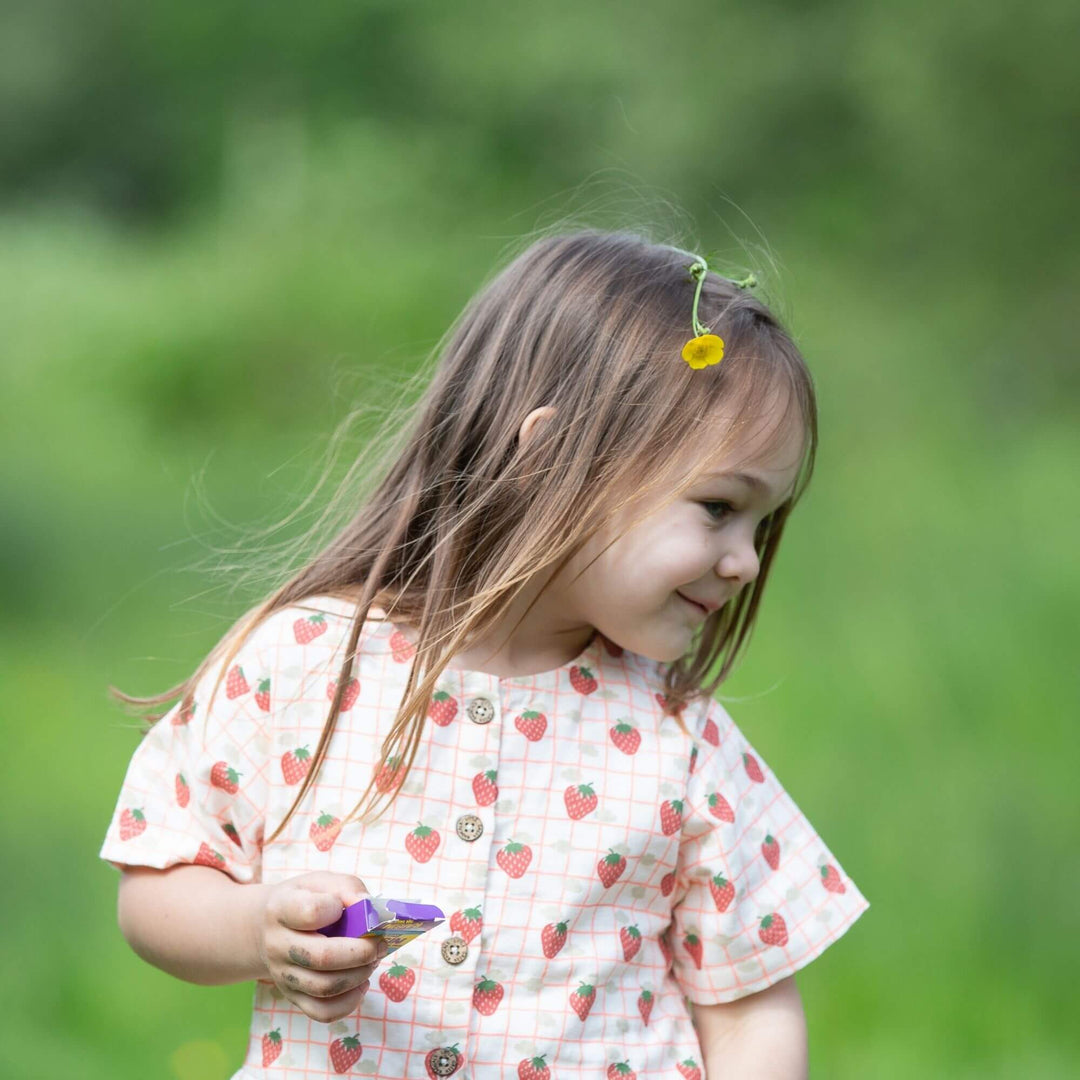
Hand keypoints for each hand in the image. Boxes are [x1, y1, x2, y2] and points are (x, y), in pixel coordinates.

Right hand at [254, 871, 385, 1022]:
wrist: (268, 927)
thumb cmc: (304, 900)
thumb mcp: (321, 882)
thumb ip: (348, 888)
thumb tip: (372, 909)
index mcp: (282, 909)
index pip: (310, 912)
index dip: (336, 908)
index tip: (346, 906)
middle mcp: (277, 945)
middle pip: (322, 957)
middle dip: (361, 952)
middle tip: (379, 944)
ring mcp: (282, 975)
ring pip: (324, 988)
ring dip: (359, 975)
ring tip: (372, 960)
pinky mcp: (292, 997)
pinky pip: (322, 1012)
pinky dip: (349, 1002)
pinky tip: (361, 983)